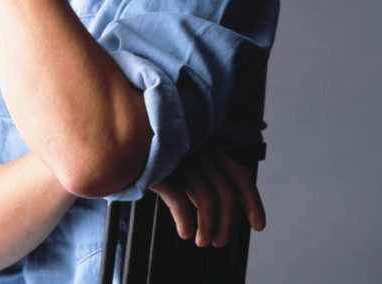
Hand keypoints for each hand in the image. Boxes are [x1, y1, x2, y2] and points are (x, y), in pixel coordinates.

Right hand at [150, 142, 265, 247]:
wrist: (123, 137)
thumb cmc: (156, 151)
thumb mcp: (186, 157)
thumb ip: (206, 172)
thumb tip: (226, 207)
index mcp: (210, 146)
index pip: (241, 176)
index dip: (253, 203)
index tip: (257, 226)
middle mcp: (199, 150)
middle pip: (226, 195)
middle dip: (227, 225)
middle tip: (219, 243)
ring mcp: (181, 158)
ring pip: (207, 201)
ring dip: (208, 229)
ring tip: (201, 241)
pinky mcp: (160, 168)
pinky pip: (180, 201)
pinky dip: (186, 222)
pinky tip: (185, 232)